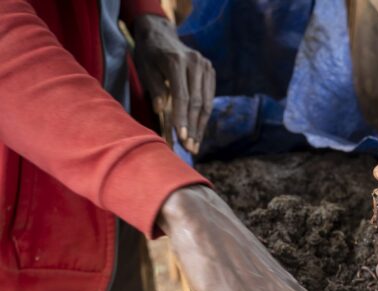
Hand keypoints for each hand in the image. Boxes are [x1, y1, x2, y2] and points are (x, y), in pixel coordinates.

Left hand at [133, 15, 214, 153]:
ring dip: (201, 126)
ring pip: (206, 102)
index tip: (181, 138)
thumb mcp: (145, 69)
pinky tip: (199, 130)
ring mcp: (205, 66)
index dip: (183, 119)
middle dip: (193, 128)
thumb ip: (155, 90)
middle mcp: (195, 62)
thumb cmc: (149, 54)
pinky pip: (209, 97)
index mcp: (177, 61)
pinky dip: (204, 116)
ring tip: (195, 145)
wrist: (160, 34)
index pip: (183, 96)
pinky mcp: (210, 70)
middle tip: (190, 148)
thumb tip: (161, 111)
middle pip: (197, 102)